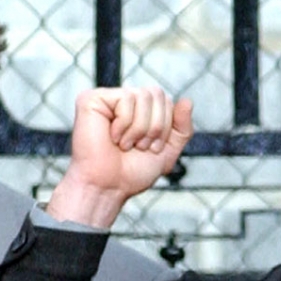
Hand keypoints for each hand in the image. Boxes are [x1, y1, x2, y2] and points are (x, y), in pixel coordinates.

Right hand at [47, 86, 192, 227]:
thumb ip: (182, 129)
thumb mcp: (167, 153)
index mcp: (140, 111)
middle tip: (138, 146)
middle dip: (154, 126)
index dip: (165, 127)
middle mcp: (124, 101)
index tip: (151, 148)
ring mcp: (107, 98)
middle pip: (157, 93)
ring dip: (139, 129)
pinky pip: (126, 98)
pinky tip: (112, 137)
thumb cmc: (132, 173)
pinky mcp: (92, 99)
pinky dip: (124, 124)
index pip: (166, 101)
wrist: (108, 187)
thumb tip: (188, 101)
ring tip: (125, 145)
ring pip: (142, 95)